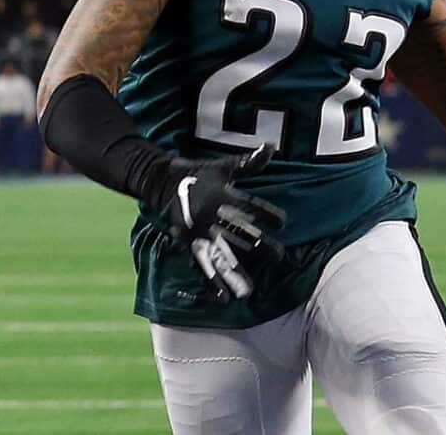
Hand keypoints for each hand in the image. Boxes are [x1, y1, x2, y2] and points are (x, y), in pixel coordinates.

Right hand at [162, 147, 286, 301]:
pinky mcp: (187, 243)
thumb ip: (248, 162)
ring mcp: (198, 231)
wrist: (162, 182)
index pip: (249, 206)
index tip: (283, 222)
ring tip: (249, 291)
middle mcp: (210, 215)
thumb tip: (272, 147)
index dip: (268, 214)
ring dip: (235, 273)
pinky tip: (222, 298)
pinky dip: (210, 283)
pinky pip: (199, 265)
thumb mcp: (223, 166)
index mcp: (221, 195)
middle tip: (279, 256)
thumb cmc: (199, 174)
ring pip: (220, 254)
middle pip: (239, 233)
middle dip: (260, 246)